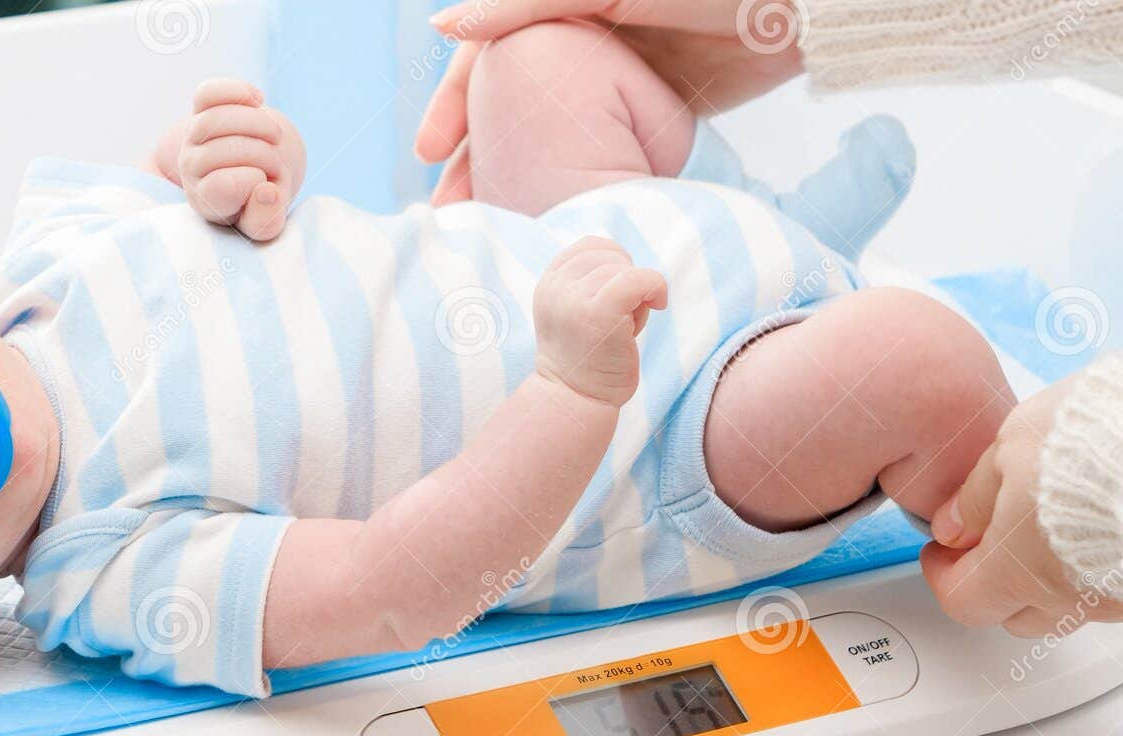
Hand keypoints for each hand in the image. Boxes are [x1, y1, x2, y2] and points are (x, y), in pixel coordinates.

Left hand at [178, 78, 305, 241]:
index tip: (267, 188)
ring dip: (257, 124)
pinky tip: (257, 100)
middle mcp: (190, 168)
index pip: (221, 186)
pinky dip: (235, 92)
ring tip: (275, 137)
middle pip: (220, 151)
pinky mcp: (200, 109)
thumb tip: (267, 191)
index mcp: (205, 200)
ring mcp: (193, 137)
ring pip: (216, 120)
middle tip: (278, 164)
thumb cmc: (259, 202)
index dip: (252, 182)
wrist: (253, 170)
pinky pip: (208, 92)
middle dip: (262, 155)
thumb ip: (266, 220)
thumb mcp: (265, 220)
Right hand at [415, 0, 803, 204]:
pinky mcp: (651, 104)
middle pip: (508, 101)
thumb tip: (440, 28)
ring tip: (487, 221)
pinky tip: (544, 210)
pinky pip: (594, 145)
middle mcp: (579, 35)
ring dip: (513, 174)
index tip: (429, 152)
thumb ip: (522, 3)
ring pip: (545, 130)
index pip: (486, 54)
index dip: (453, 101)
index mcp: (559, 3)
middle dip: (475, 154)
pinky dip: (565, 178)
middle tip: (447, 207)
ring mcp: (614, 72)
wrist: (799, 11)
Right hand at [532, 236, 666, 406]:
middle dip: (626, 281)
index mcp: (549, 283)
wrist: (574, 400)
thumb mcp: (574, 311)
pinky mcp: (598, 313)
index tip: (618, 297)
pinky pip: (640, 279)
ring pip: (627, 270)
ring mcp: (574, 299)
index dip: (615, 264)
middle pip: (610, 255)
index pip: (590, 245)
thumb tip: (627, 264)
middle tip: (620, 319)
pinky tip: (657, 306)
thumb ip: (589, 283)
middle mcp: (556, 287)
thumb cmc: (585, 360)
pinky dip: (656, 288)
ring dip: (639, 296)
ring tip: (625, 327)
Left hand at [921, 377, 1122, 636]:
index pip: (962, 602)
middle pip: (1016, 614)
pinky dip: (1094, 571)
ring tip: (1048, 528)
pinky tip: (1095, 530)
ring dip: (1048, 578)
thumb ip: (976, 497)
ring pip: (1069, 607)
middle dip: (993, 582)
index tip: (944, 549)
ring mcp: (1120, 598)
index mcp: (1019, 570)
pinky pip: (1111, 593)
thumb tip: (954, 525)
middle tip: (991, 539)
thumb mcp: (1014, 445)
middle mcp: (1073, 597)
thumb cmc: (1104, 434)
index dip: (944, 574)